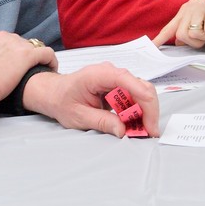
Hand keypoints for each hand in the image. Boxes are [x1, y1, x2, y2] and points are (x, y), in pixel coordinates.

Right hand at [0, 30, 56, 110]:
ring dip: (33, 59)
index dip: (6, 54)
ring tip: (34, 72)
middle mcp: (1, 36)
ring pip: (32, 47)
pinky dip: (50, 60)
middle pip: (17, 43)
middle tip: (18, 72)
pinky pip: (46, 53)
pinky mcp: (27, 56)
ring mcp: (15, 45)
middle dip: (18, 56)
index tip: (6, 65)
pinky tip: (51, 69)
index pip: (2, 41)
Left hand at [21, 63, 159, 137]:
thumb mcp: (78, 116)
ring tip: (142, 131)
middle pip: (140, 87)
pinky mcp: (118, 85)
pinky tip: (135, 124)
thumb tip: (123, 130)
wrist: (54, 93)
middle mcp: (110, 72)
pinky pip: (135, 96)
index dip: (143, 100)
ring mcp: (115, 77)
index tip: (150, 123)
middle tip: (149, 133)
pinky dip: (138, 111)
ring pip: (141, 92)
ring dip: (145, 112)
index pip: (127, 81)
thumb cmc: (62, 101)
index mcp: (97, 75)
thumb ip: (101, 122)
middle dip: (148, 111)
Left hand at [152, 0, 204, 47]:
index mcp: (182, 14)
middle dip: (194, 43)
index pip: (168, 29)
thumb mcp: (196, 18)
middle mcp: (187, 11)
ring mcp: (197, 10)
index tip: (152, 47)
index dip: (160, 39)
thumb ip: (187, 30)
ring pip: (194, 34)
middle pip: (182, 35)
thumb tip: (179, 43)